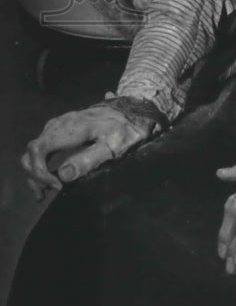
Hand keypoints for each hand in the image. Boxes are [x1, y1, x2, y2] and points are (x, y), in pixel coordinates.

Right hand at [21, 105, 153, 200]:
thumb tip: (63, 175)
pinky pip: (43, 146)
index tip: (56, 186)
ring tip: (44, 193)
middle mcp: (61, 124)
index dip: (39, 171)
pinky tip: (49, 180)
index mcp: (70, 128)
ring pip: (35, 149)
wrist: (133, 111)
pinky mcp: (62, 129)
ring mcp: (60, 125)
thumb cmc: (125, 131)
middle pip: (32, 150)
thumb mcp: (113, 147)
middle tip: (47, 195)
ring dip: (35, 172)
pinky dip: (41, 164)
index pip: (38, 149)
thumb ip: (89, 159)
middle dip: (35, 175)